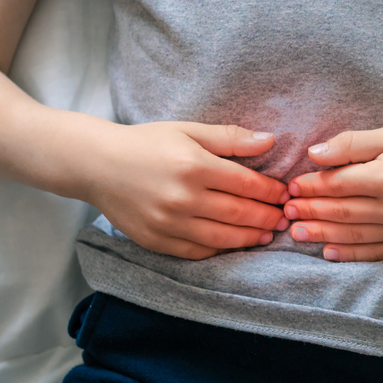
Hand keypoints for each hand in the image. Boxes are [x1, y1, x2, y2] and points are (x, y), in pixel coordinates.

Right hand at [84, 122, 289, 259]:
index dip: (271, 191)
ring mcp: (168, 223)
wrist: (96, 165)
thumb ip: (230, 138)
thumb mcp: (188, 130)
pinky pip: (196, 252)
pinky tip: (234, 244)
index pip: (247, 184)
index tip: (285, 193)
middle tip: (284, 218)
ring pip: (222, 238)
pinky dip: (220, 251)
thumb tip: (269, 141)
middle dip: (267, 216)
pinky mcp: (156, 240)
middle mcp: (183, 198)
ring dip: (250, 238)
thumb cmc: (146, 143)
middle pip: (239, 213)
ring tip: (267, 234)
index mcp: (194, 166)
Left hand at [284, 126, 382, 261]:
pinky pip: (376, 253)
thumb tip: (314, 154)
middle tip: (286, 212)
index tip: (292, 186)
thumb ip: (353, 143)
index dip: (312, 186)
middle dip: (311, 211)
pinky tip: (329, 251)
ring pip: (354, 236)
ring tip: (298, 232)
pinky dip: (350, 254)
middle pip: (342, 212)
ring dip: (322, 234)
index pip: (339, 185)